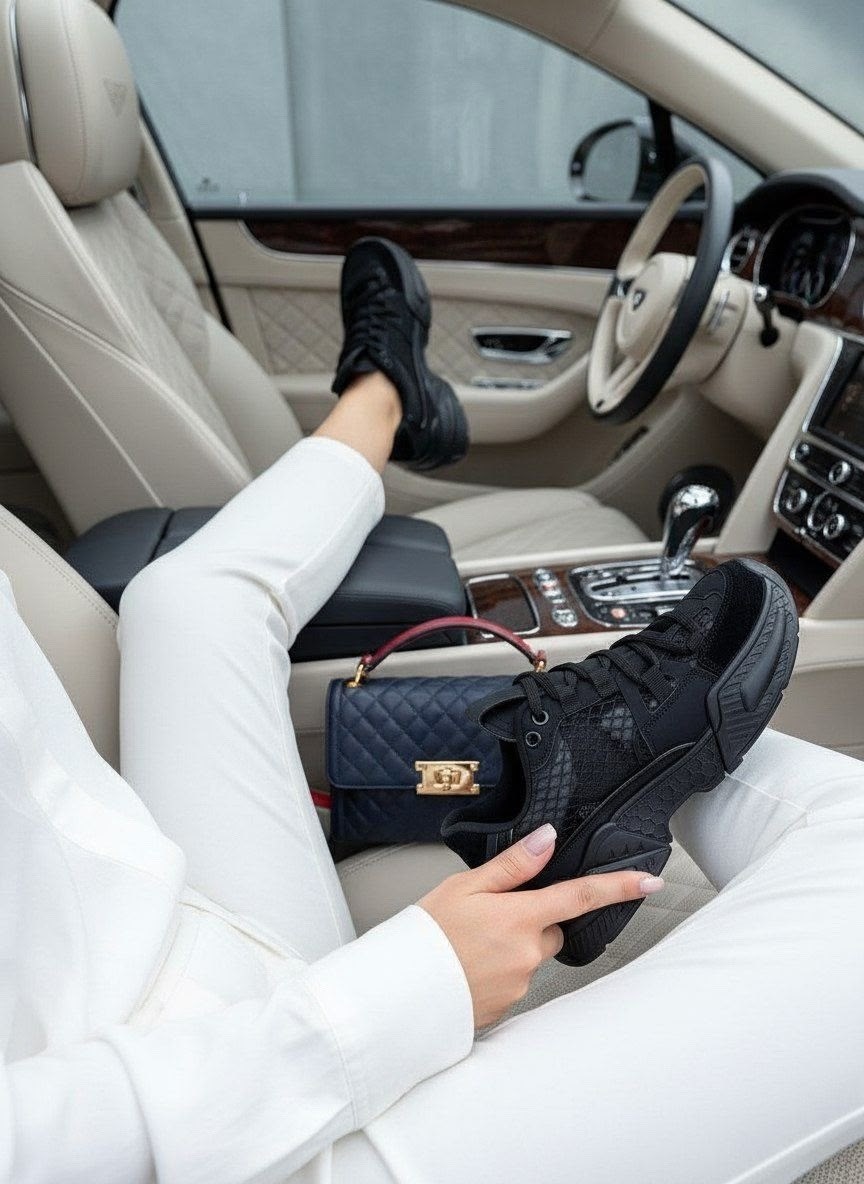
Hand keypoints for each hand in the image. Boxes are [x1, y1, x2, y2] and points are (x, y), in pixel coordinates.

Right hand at [419, 823, 663, 1027]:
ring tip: (468, 943)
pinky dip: (497, 969)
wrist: (399, 993)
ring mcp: (519, 983)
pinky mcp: (508, 1006)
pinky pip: (514, 978)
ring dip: (510, 945)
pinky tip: (469, 965)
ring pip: (531, 954)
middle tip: (486, 917)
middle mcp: (527, 953)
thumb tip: (547, 839)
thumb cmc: (426, 936)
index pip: (581, 896)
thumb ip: (512, 865)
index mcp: (520, 917)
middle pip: (551, 928)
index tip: (650, 882)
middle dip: (531, 919)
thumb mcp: (463, 887)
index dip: (619, 887)